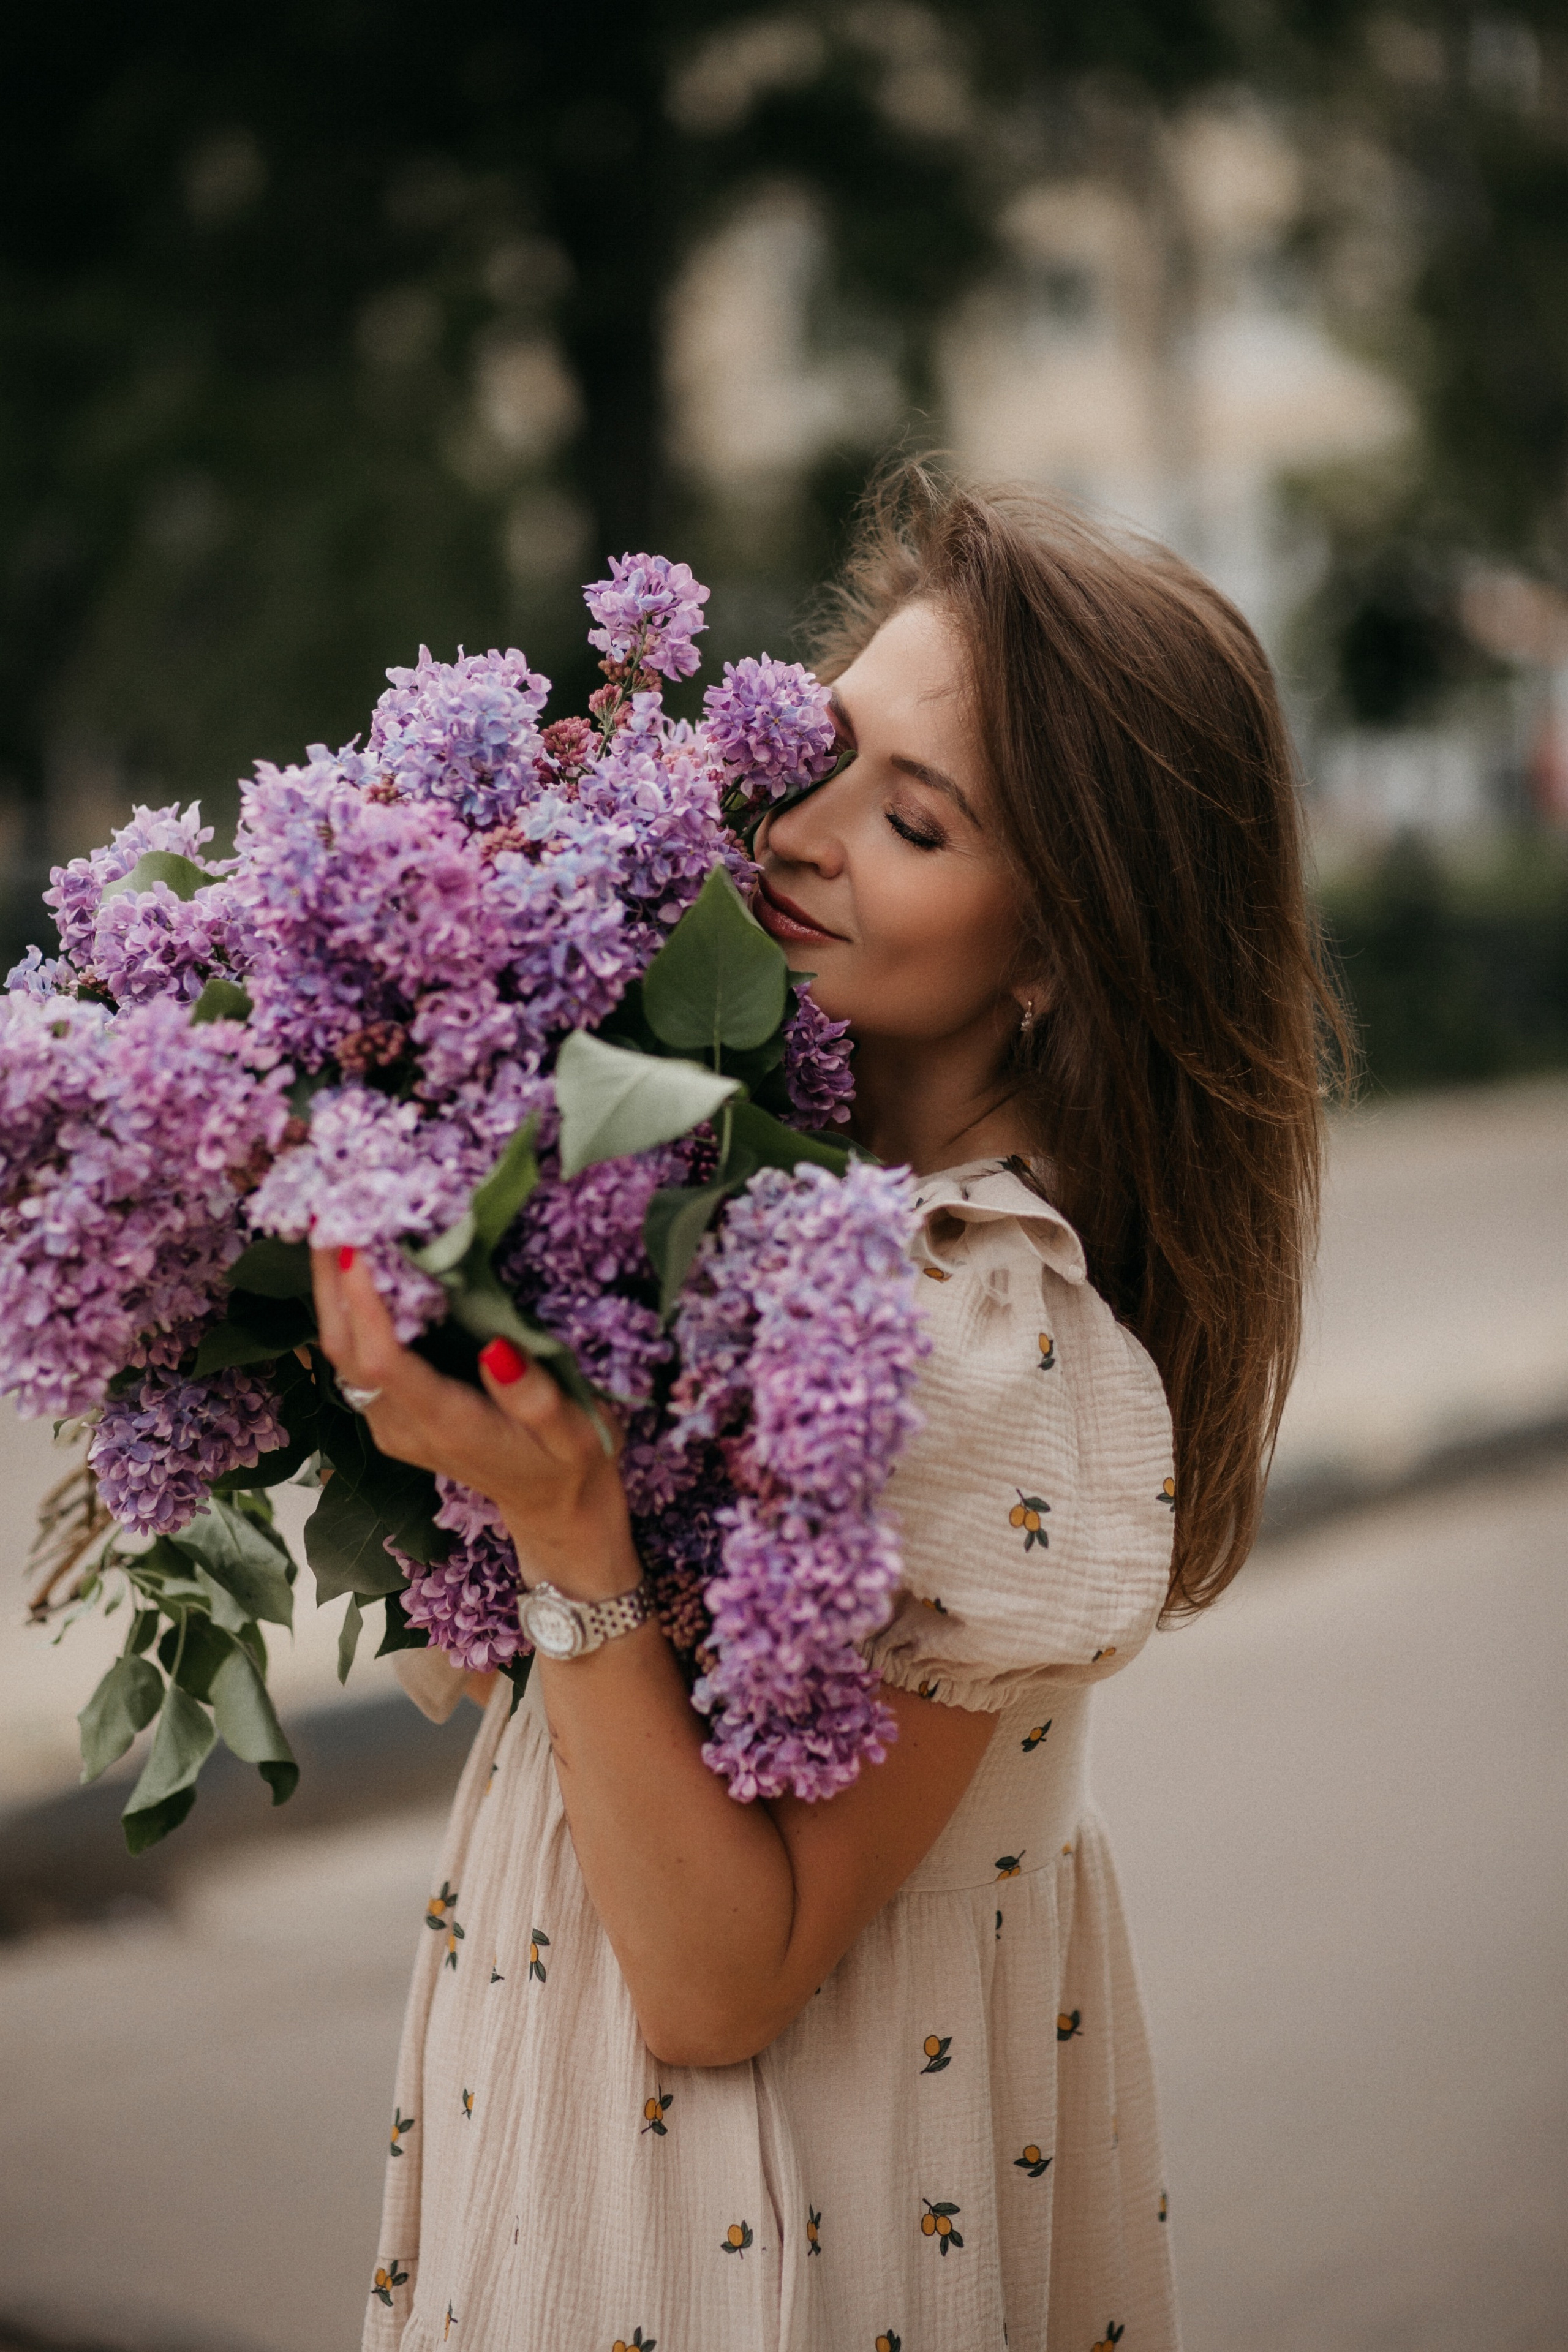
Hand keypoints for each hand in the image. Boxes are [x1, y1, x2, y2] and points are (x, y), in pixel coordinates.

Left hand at [310, 1248, 638, 1594]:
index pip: (384, 1362)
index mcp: (447, 1424)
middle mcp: (403, 1426)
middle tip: (329, 1211)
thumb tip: (497, 1348)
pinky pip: (354, 1356)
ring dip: (331, 1289)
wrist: (553, 1508)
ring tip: (334, 1221)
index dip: (363, 1304)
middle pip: (344, 1351)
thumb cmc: (569, 1461)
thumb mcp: (573, 1432)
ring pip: (340, 1352)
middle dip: (329, 1281)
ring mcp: (390, 1423)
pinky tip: (358, 1263)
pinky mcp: (390, 1413)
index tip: (355, 1246)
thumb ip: (535, 1396)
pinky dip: (347, 1307)